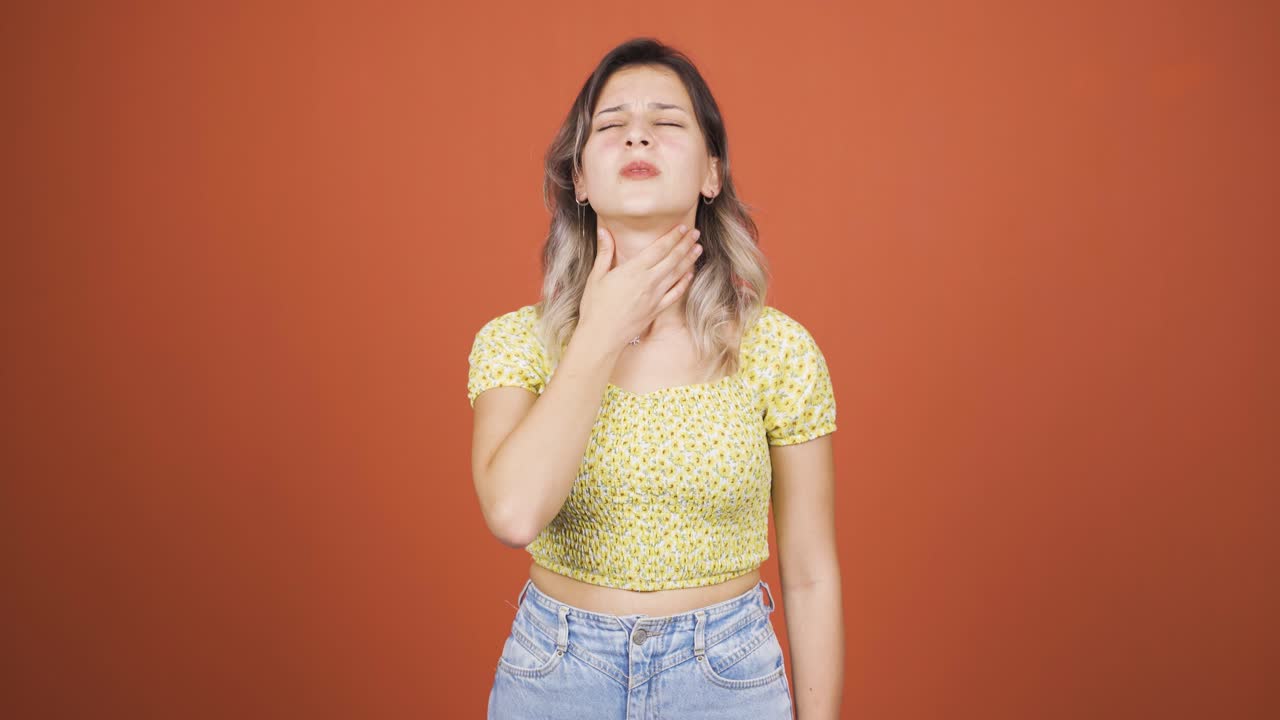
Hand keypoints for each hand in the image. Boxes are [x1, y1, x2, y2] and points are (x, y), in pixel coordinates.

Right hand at [578, 222, 702, 348]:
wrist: (602, 336)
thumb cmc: (595, 306)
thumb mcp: (596, 276)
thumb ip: (604, 252)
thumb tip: (604, 231)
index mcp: (634, 270)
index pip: (659, 248)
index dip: (672, 237)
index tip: (682, 227)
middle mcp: (649, 281)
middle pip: (672, 258)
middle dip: (685, 244)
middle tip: (696, 233)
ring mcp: (655, 296)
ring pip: (677, 274)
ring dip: (689, 260)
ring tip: (698, 248)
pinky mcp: (657, 309)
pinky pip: (675, 293)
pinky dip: (684, 283)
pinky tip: (690, 275)